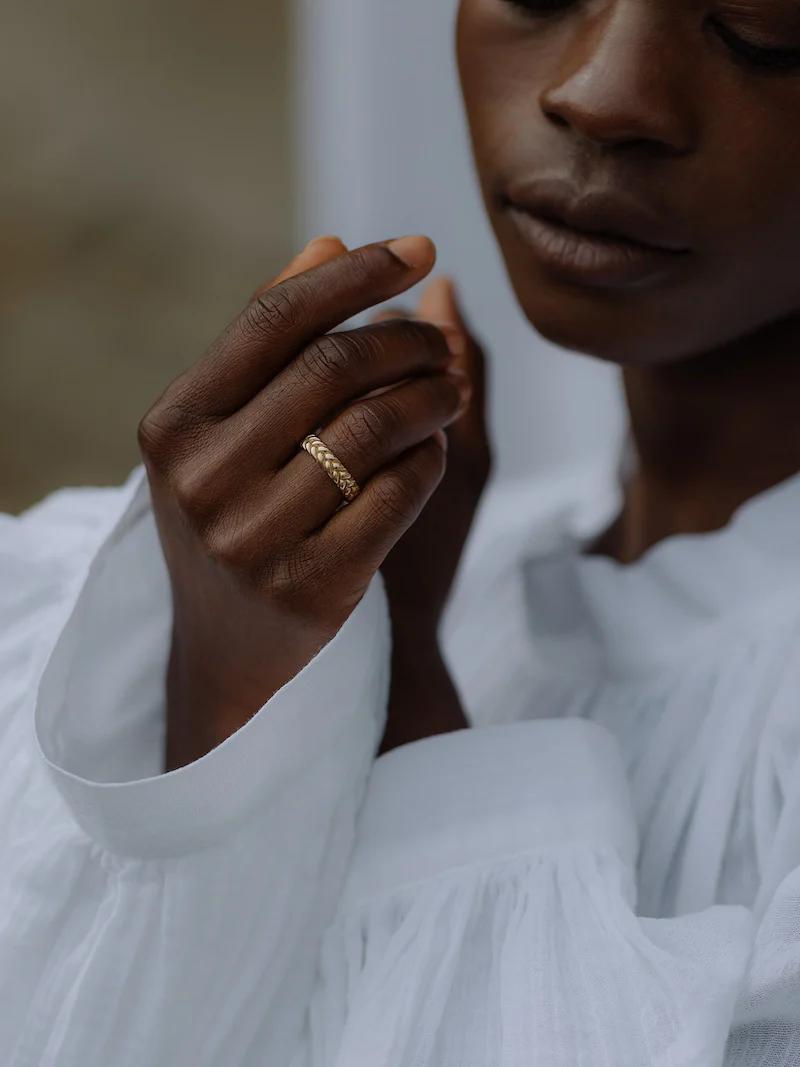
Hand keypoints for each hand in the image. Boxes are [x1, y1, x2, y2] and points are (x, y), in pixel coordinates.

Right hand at [137, 234, 470, 769]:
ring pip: (375, 427)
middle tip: (441, 345)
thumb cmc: (237, 518)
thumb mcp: (228, 433)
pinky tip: (437, 448)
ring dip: (434, 394)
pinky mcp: (311, 589)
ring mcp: (253, 539)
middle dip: (408, 340)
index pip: (273, 319)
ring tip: (453, 389)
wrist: (232, 652)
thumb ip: (274, 342)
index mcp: (173, 425)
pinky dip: (432, 457)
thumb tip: (329, 241)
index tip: (419, 247)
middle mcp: (202, 479)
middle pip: (332, 366)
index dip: (354, 274)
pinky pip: (399, 492)